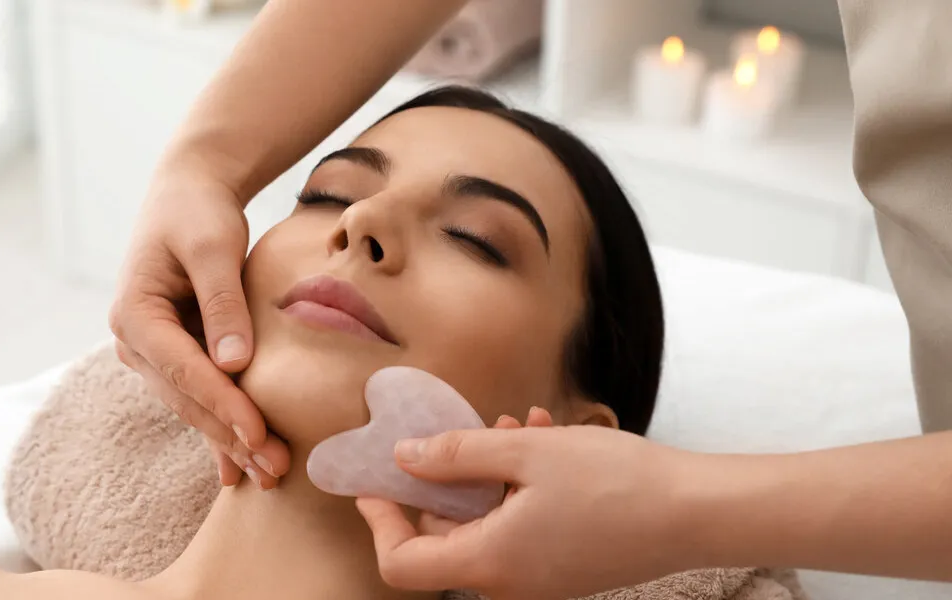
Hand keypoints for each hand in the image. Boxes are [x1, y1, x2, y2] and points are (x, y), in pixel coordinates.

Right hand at [110, 166, 289, 488]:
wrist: (190, 193)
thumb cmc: (199, 212)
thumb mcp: (213, 247)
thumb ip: (222, 303)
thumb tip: (235, 365)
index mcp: (134, 314)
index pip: (183, 370)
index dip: (223, 404)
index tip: (258, 434)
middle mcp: (134, 341)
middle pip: (187, 399)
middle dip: (230, 435)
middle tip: (273, 469)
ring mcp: (153, 353)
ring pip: (193, 406)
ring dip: (230, 440)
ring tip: (269, 474)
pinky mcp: (176, 355)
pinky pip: (199, 398)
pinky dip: (221, 429)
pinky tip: (239, 469)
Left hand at [356, 412, 697, 598]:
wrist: (698, 512)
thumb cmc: (615, 483)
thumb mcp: (525, 453)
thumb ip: (454, 455)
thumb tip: (402, 458)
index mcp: (488, 565)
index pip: (401, 562)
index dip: (379, 520)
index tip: (373, 480)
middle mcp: (509, 584)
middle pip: (444, 536)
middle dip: (448, 477)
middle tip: (467, 429)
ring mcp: (539, 579)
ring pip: (486, 522)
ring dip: (491, 472)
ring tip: (521, 425)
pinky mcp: (564, 566)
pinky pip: (520, 527)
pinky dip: (521, 487)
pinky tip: (546, 440)